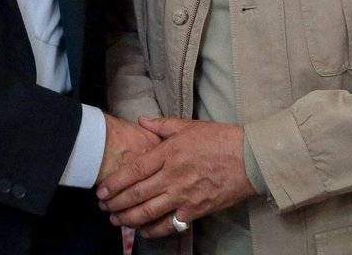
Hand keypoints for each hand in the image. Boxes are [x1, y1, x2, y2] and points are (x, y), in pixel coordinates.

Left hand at [96, 117, 257, 238]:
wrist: (250, 159)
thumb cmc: (221, 139)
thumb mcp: (190, 126)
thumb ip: (162, 125)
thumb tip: (141, 121)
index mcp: (169, 153)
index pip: (134, 170)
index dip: (115, 183)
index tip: (102, 190)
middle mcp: (173, 177)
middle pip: (137, 194)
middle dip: (116, 203)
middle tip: (103, 207)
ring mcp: (184, 196)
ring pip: (148, 212)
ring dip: (128, 218)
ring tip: (116, 220)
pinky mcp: (196, 211)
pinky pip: (169, 225)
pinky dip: (153, 230)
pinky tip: (143, 230)